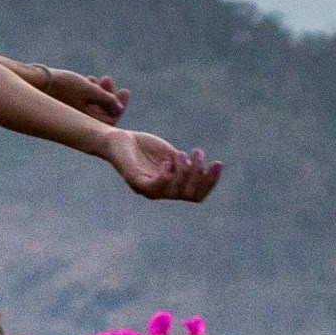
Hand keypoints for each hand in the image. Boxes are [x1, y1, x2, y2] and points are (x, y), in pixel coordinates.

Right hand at [28, 65, 127, 121]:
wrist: (34, 82)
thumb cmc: (64, 86)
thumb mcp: (90, 90)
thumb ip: (108, 100)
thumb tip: (119, 108)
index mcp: (86, 123)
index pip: (111, 120)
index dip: (120, 106)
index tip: (124, 91)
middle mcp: (78, 122)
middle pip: (102, 113)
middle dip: (109, 96)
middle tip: (109, 80)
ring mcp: (71, 114)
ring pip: (92, 106)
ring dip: (99, 92)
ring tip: (99, 78)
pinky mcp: (64, 106)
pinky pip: (82, 102)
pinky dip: (88, 92)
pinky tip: (88, 79)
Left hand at [102, 128, 222, 201]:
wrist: (118, 139)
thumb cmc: (144, 147)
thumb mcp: (171, 155)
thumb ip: (185, 164)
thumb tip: (202, 170)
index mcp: (171, 187)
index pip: (196, 194)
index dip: (210, 182)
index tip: (217, 163)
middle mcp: (161, 192)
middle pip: (190, 195)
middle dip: (200, 176)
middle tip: (198, 154)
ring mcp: (148, 189)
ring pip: (175, 191)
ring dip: (184, 172)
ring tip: (182, 153)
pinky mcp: (135, 181)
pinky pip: (154, 187)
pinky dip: (165, 176)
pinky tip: (168, 162)